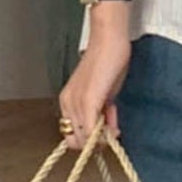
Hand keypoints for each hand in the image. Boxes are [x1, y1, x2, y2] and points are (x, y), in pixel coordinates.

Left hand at [58, 21, 131, 149]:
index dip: (90, 138)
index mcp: (68, 101)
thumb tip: (107, 132)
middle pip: (76, 141)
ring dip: (102, 138)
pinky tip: (114, 127)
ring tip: (114, 121)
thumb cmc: (108, 62)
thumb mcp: (103, 94)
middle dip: (96, 141)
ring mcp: (76, 104)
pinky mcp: (87, 102)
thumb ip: (101, 113)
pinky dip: (103, 135)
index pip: (72, 134)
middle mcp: (67, 104)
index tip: (106, 129)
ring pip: (84, 139)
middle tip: (112, 128)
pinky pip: (91, 131)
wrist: (109, 40)